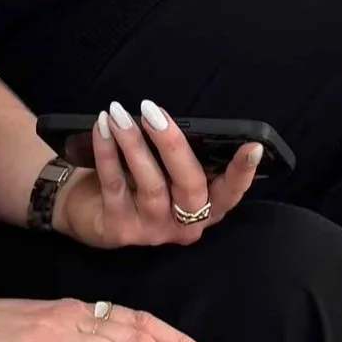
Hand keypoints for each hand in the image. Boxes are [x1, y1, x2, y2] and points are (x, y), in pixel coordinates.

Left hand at [56, 100, 262, 249]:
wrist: (88, 212)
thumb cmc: (135, 182)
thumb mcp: (165, 172)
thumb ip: (179, 157)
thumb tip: (178, 122)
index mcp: (205, 208)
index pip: (231, 192)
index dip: (243, 172)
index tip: (252, 146)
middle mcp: (185, 224)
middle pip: (190, 187)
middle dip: (173, 145)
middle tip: (153, 111)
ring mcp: (153, 230)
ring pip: (151, 185)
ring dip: (135, 144)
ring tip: (121, 114)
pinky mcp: (121, 230)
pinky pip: (116, 185)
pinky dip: (108, 153)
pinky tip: (103, 129)